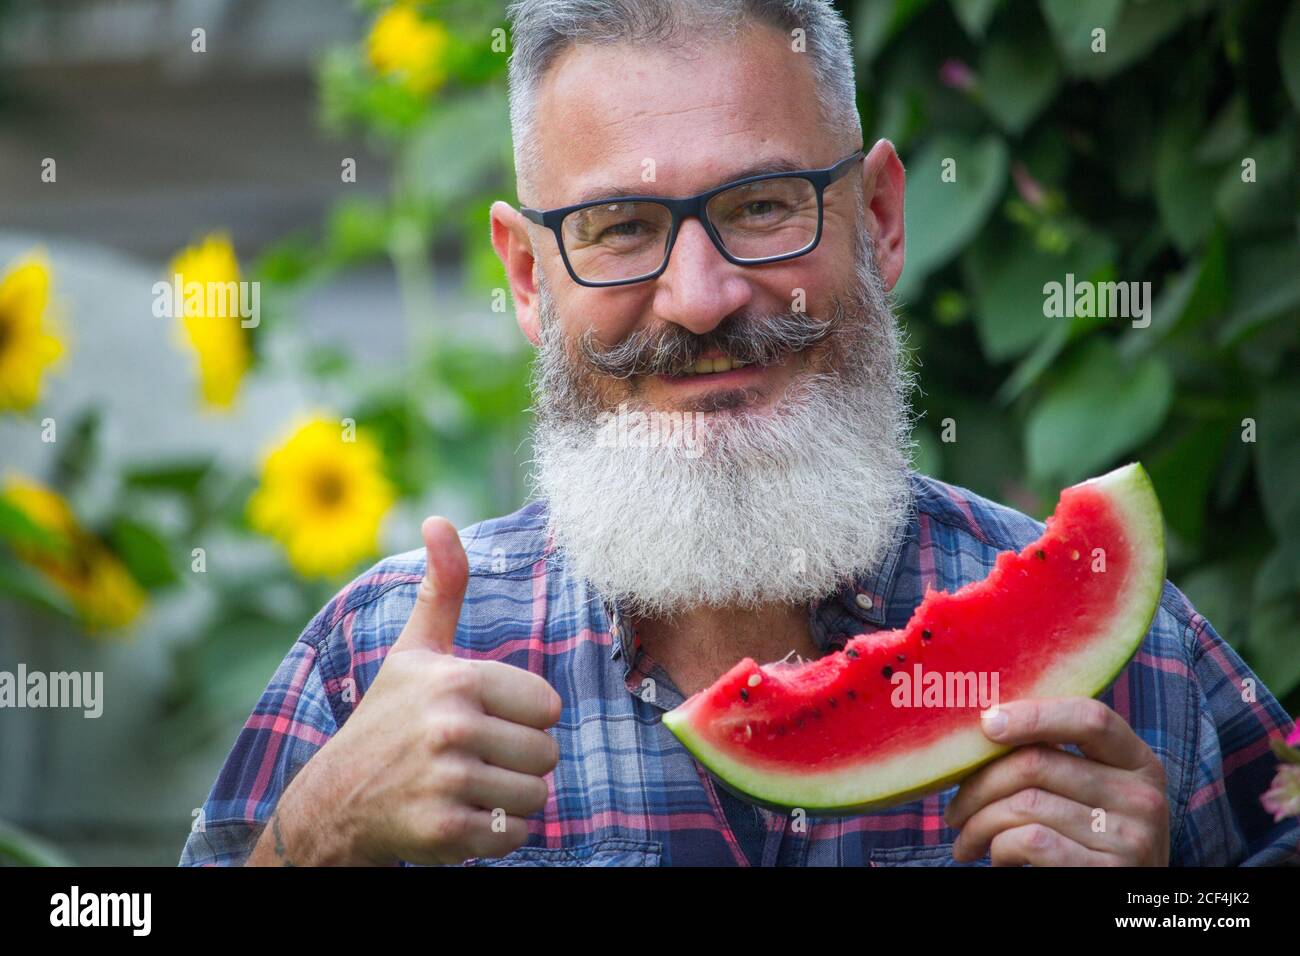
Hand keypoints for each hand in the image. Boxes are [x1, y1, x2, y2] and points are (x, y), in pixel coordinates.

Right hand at [250, 517, 561, 866]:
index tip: (484, 720)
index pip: (548, 706)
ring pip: (535, 797)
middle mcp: (450, 726)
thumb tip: (439, 519)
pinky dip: (495, 835)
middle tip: (474, 759)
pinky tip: (459, 817)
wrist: (335, 800)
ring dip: (509, 801)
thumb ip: (443, 588)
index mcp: (455, 678)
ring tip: (467, 787)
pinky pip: (514, 836)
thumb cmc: (388, 719)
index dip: (523, 718)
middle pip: (546, 754)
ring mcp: (446, 780)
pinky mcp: (443, 830)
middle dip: (519, 763)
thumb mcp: (415, 651)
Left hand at [944, 698, 1168, 865]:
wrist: (1124, 906)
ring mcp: (1130, 838)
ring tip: (967, 841)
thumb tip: (986, 726)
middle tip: (955, 811)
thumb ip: (1059, 758)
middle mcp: (1143, 797)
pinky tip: (997, 858)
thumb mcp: (1094, 793)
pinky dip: (999, 848)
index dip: (1034, 714)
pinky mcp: (1107, 872)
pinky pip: (1031, 841)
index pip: (1091, 718)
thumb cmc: (1091, 840)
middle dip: (978, 785)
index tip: (987, 724)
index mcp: (1139, 763)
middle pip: (1037, 763)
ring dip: (979, 824)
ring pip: (1024, 804)